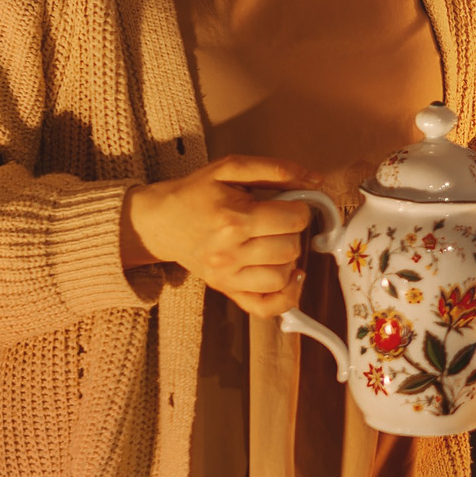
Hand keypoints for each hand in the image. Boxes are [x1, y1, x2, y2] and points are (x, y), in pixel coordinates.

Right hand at [121, 156, 317, 316]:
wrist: (159, 221)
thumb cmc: (195, 193)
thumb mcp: (230, 168)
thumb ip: (275, 170)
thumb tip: (316, 181)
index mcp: (234, 219)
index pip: (294, 219)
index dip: (300, 207)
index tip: (288, 203)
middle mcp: (230, 253)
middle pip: (291, 248)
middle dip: (292, 230)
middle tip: (276, 220)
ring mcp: (227, 277)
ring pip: (283, 276)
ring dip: (288, 258)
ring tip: (273, 242)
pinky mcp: (226, 291)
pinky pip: (267, 308)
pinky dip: (287, 296)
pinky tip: (290, 276)